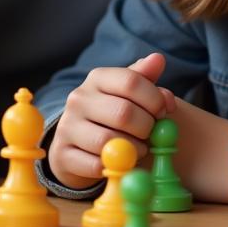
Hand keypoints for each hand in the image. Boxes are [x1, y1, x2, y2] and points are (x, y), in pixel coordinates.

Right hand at [48, 53, 174, 189]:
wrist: (77, 144)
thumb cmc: (111, 114)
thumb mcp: (128, 93)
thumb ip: (145, 79)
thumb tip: (158, 59)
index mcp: (97, 77)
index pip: (131, 81)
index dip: (154, 99)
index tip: (164, 111)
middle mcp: (79, 98)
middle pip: (123, 113)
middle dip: (146, 127)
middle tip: (152, 134)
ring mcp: (67, 126)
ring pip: (109, 141)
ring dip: (133, 149)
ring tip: (139, 149)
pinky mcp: (63, 154)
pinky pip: (96, 165)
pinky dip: (114, 167)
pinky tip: (121, 162)